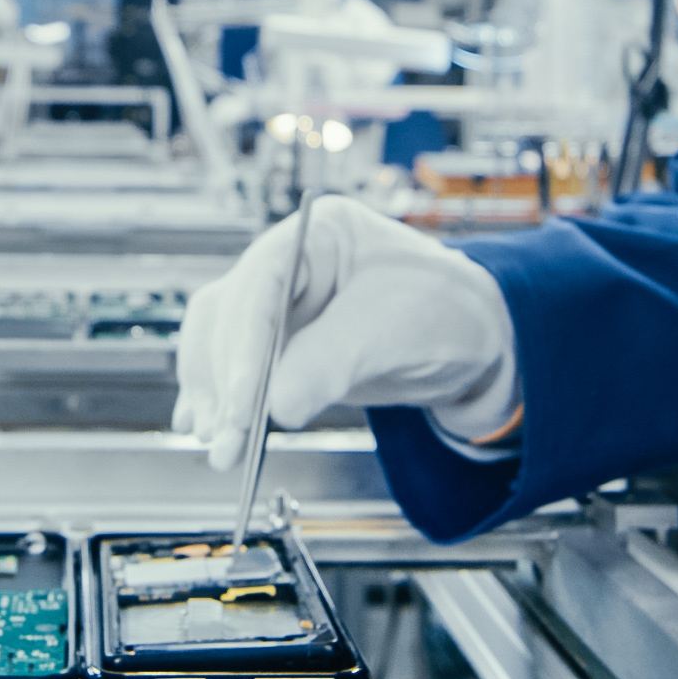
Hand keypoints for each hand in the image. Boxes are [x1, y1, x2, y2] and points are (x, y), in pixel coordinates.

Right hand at [177, 198, 515, 473]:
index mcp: (317, 233)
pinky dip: (219, 401)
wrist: (472, 343)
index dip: (245, 342)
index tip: (243, 397)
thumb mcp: (396, 330)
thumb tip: (278, 406)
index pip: (261, 283)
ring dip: (214, 396)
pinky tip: (206, 428)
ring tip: (218, 445)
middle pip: (231, 317)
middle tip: (227, 436)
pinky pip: (232, 371)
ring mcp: (278, 307)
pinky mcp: (278, 348)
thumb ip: (334, 362)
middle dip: (227, 382)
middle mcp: (287, 265)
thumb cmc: (445, 311)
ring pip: (218, 344)